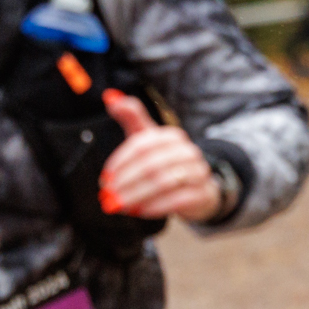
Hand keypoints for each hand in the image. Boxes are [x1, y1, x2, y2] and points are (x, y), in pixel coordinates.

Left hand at [100, 90, 223, 222]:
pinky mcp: (202, 193)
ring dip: (137, 196)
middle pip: (150, 165)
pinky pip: (177, 200)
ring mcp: (198, 172)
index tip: (105, 178)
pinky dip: (155, 206)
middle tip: (108, 196)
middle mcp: (188, 151)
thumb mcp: (149, 139)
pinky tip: (140, 211)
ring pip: (163, 183)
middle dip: (126, 182)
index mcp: (172, 136)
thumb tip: (110, 97)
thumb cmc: (165, 162)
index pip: (142, 145)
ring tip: (120, 205)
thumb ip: (131, 118)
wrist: (198, 188)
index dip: (120, 162)